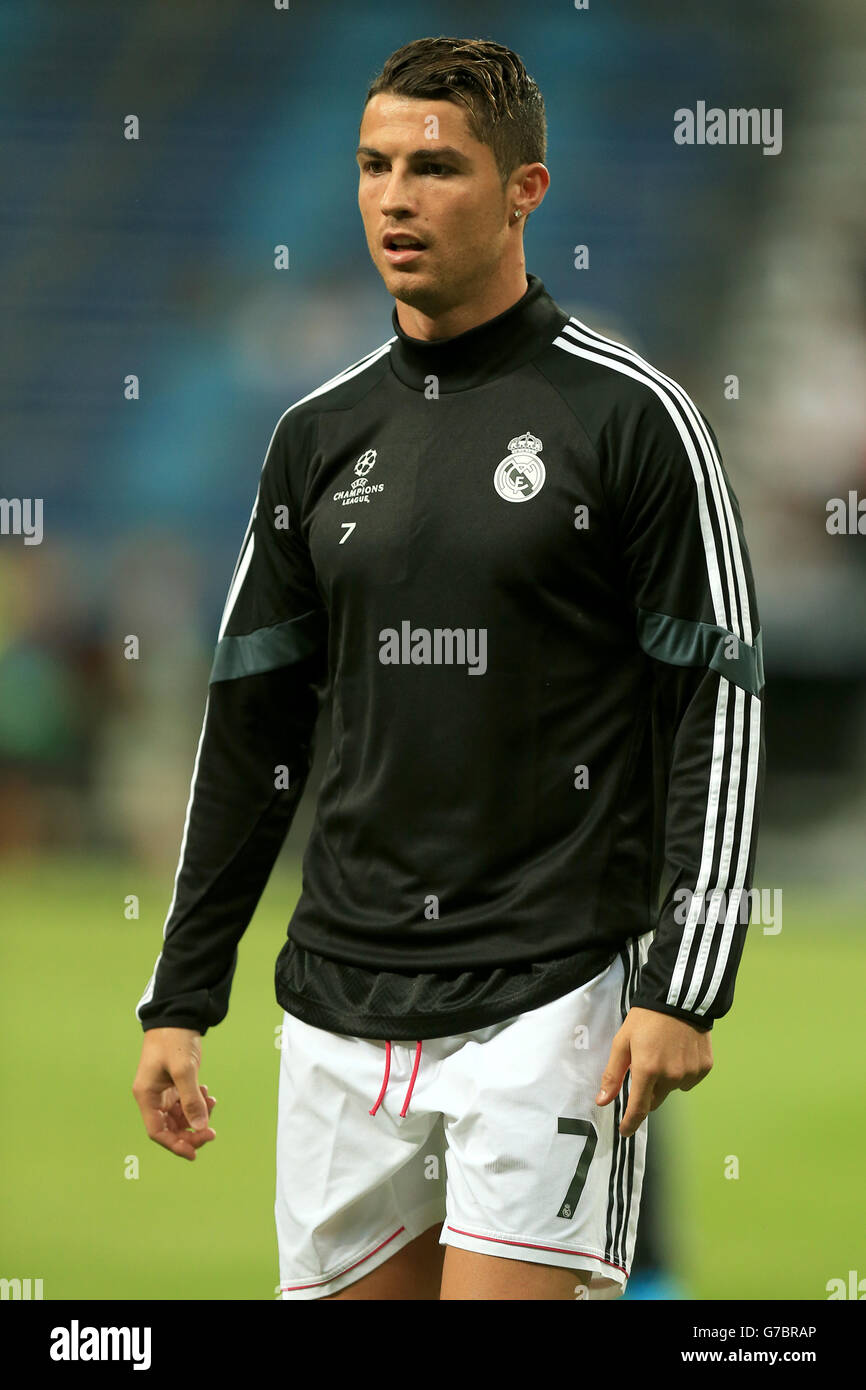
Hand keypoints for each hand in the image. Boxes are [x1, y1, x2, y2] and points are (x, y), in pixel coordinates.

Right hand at [132, 1027, 216, 1160]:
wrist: (178, 1015)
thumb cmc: (175, 1040)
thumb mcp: (184, 1070)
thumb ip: (191, 1100)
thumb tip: (200, 1128)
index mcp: (146, 1095)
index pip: (157, 1131)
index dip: (175, 1145)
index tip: (195, 1152)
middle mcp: (152, 1096)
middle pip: (169, 1127)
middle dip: (190, 1131)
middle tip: (211, 1132)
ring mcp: (164, 1090)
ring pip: (180, 1116)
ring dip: (197, 1115)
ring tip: (211, 1103)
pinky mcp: (175, 1083)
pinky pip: (186, 1103)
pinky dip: (198, 1103)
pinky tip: (208, 1095)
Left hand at [595, 1006, 711, 1137]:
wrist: (680, 998)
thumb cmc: (645, 1018)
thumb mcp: (622, 1042)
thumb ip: (613, 1074)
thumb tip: (602, 1101)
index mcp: (647, 1070)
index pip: (638, 1108)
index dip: (630, 1123)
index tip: (624, 1131)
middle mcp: (671, 1076)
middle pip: (655, 1100)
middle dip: (646, 1092)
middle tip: (644, 1068)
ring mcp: (690, 1073)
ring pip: (672, 1089)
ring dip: (665, 1079)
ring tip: (664, 1052)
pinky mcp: (704, 1068)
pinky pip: (688, 1080)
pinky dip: (682, 1072)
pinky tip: (679, 1052)